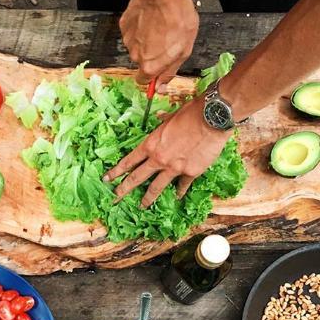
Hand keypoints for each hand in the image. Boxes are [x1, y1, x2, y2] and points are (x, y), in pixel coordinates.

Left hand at [103, 100, 228, 207]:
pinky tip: (176, 196)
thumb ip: (162, 122)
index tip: (107, 179)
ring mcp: (174, 168)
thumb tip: (159, 118)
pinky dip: (179, 191)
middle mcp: (159, 159)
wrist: (212, 118)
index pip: (129, 161)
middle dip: (124, 189)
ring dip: (148, 198)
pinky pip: (182, 185)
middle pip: (137, 178)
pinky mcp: (190, 172)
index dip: (116, 171)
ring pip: (156, 187)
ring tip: (142, 206)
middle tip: (115, 198)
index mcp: (151, 144)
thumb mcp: (171, 116)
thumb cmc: (191, 113)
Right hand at [120, 0, 197, 88]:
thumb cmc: (177, 19)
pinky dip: (140, 29)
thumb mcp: (183, 51)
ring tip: (160, 29)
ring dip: (146, 41)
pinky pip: (132, 33)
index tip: (157, 72)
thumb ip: (170, 71)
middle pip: (142, 62)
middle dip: (152, 56)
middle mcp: (135, 55)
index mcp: (149, 66)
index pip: (143, 81)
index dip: (152, 77)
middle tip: (165, 43)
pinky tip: (151, 21)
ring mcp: (128, 40)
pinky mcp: (124, 26)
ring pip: (137, 46)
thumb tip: (161, 86)